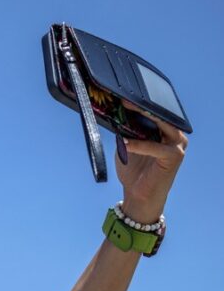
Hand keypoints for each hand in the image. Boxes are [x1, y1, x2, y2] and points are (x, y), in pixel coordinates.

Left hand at [115, 107, 188, 222]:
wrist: (138, 195)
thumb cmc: (134, 171)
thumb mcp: (126, 146)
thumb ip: (125, 131)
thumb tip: (113, 114)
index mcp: (165, 131)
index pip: (155, 112)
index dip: (140, 104)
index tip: (122, 95)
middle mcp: (175, 135)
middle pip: (160, 115)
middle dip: (142, 107)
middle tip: (124, 99)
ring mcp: (177, 145)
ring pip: (161, 125)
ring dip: (143, 117)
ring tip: (126, 110)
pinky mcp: (174, 157)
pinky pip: (154, 147)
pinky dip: (139, 145)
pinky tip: (125, 143)